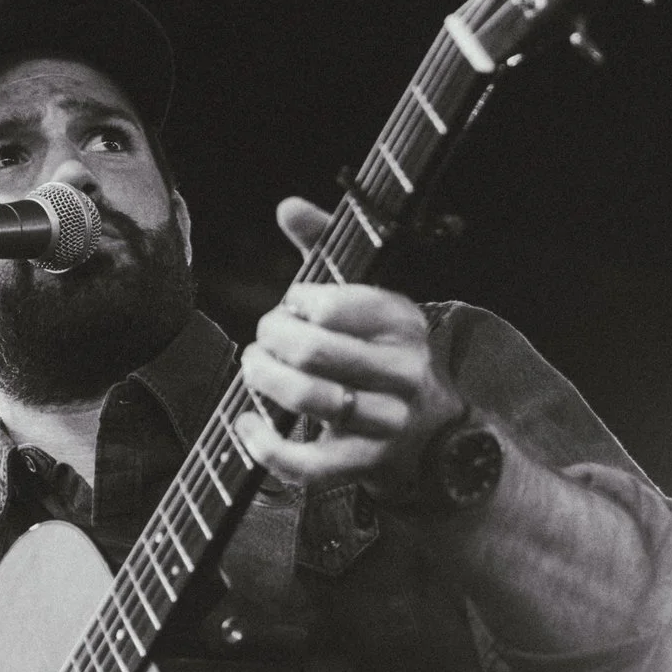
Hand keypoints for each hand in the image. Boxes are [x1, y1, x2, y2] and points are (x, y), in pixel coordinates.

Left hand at [234, 195, 465, 491]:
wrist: (424, 433)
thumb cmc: (376, 352)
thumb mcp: (364, 295)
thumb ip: (326, 246)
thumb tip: (288, 206)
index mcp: (404, 322)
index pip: (336, 303)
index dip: (299, 302)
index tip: (295, 305)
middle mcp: (404, 372)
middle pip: (313, 350)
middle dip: (270, 338)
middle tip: (264, 339)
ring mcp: (385, 422)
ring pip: (308, 398)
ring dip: (262, 380)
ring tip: (255, 369)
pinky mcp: (361, 464)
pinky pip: (305, 462)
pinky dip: (264, 444)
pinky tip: (246, 423)